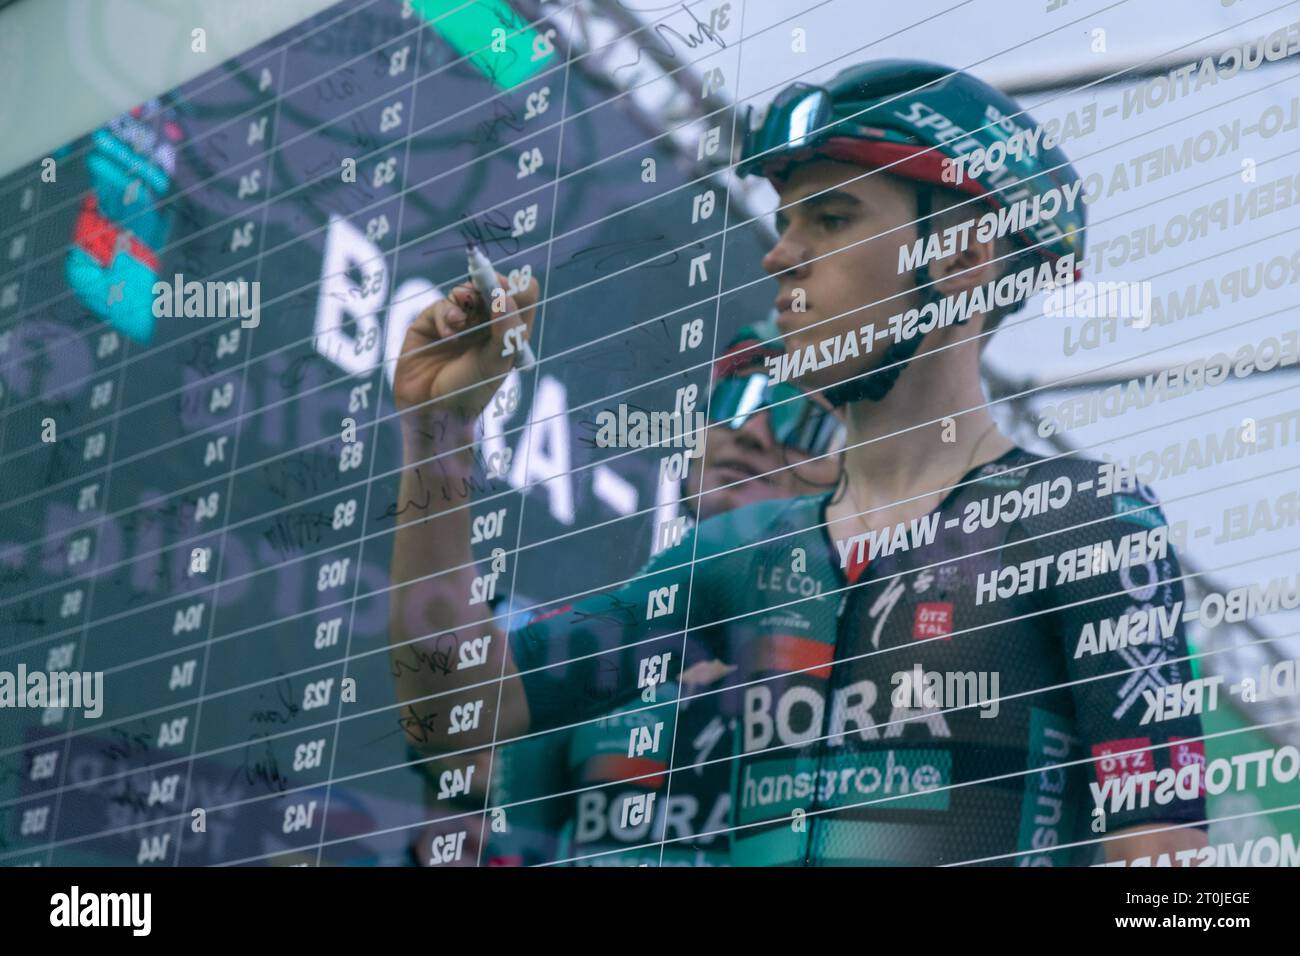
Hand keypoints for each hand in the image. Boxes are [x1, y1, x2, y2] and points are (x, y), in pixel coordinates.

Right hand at [393, 272, 538, 426]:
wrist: (432, 411)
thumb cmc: (471, 391)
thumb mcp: (496, 362)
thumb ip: (505, 329)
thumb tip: (504, 296)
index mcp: (510, 331)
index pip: (523, 295)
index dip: (516, 287)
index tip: (504, 292)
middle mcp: (486, 323)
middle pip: (492, 285)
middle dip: (487, 286)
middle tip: (482, 291)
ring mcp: (459, 321)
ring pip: (465, 291)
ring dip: (464, 301)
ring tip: (459, 324)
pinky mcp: (432, 322)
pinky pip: (442, 305)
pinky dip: (446, 315)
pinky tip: (447, 335)